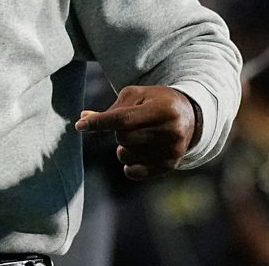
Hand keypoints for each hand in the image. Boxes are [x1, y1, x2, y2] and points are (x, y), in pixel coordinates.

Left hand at [75, 85, 196, 179]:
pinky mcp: (170, 166)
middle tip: (130, 125)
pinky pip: (134, 173)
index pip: (124, 119)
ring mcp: (172, 151)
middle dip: (118, 132)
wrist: (189, 115)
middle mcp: (171, 131)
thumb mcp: (136, 96)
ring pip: (125, 156)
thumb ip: (111, 109)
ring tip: (136, 138)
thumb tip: (82, 118)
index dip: (99, 122)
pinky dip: (128, 165)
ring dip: (123, 148)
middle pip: (123, 138)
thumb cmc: (155, 101)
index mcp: (163, 109)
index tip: (79, 126)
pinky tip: (137, 154)